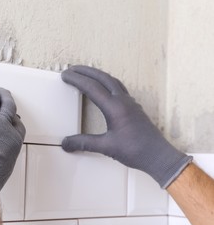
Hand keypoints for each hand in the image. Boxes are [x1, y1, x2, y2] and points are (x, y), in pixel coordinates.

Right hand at [61, 65, 191, 187]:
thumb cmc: (135, 151)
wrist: (158, 156)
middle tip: (72, 69)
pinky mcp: (133, 107)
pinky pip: (118, 87)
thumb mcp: (106, 147)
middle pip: (103, 78)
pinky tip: (103, 88)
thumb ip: (84, 143)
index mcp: (115, 107)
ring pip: (112, 81)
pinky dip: (106, 82)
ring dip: (97, 75)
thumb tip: (65, 143)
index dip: (77, 80)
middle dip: (86, 71)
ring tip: (85, 74)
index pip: (92, 88)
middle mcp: (123, 101)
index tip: (65, 75)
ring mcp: (130, 103)